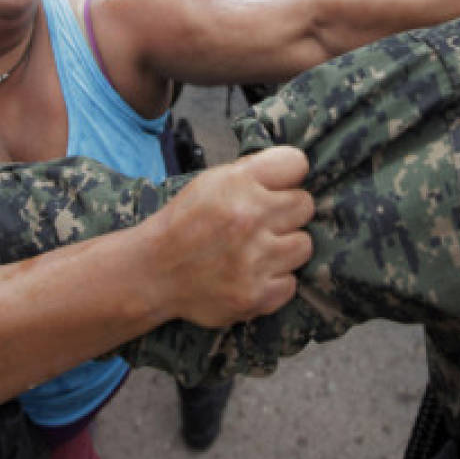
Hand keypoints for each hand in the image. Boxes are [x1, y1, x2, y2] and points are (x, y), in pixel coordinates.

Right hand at [149, 146, 313, 326]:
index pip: (296, 163)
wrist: (154, 272)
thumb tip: (295, 167)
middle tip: (264, 222)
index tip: (278, 188)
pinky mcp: (256, 295)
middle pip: (305, 205)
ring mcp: (255, 260)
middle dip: (287, 212)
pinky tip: (252, 275)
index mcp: (237, 183)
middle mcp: (249, 218)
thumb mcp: (211, 181)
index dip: (288, 176)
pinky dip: (274, 281)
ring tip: (259, 250)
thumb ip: (252, 171)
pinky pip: (291, 282)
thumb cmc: (185, 222)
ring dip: (285, 248)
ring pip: (304, 245)